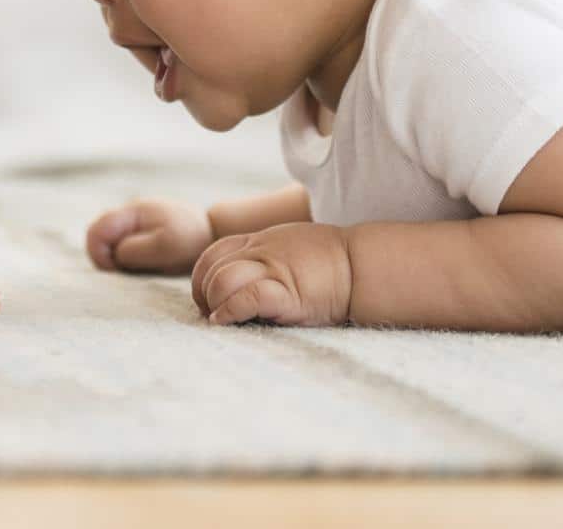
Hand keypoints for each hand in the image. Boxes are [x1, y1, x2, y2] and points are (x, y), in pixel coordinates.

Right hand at [85, 198, 214, 273]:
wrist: (212, 234)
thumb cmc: (191, 240)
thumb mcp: (165, 246)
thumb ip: (134, 249)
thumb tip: (113, 254)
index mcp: (132, 212)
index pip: (96, 231)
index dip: (99, 254)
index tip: (117, 269)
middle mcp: (127, 215)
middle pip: (97, 237)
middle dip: (106, 258)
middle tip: (130, 271)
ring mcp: (131, 224)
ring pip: (106, 244)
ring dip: (116, 260)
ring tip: (141, 268)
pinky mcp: (137, 234)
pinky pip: (119, 248)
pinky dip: (125, 260)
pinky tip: (145, 265)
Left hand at [191, 222, 352, 326]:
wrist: (361, 267)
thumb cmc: (327, 263)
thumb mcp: (286, 248)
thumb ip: (261, 257)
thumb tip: (237, 276)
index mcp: (258, 241)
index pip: (212, 253)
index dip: (201, 277)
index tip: (207, 298)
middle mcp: (261, 252)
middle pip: (212, 268)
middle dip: (204, 295)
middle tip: (212, 314)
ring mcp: (274, 271)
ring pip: (223, 280)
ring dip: (214, 304)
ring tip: (219, 320)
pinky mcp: (288, 294)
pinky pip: (248, 297)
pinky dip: (230, 311)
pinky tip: (226, 321)